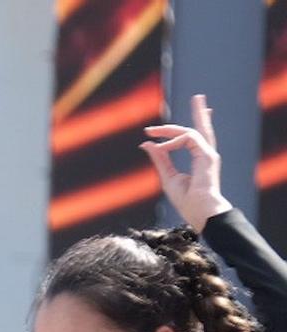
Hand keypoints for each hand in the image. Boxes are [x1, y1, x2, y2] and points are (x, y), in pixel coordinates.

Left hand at [142, 94, 232, 232]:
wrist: (199, 210)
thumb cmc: (186, 200)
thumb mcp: (167, 176)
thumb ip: (160, 158)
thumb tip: (147, 144)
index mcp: (199, 158)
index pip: (193, 138)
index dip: (174, 133)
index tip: (150, 136)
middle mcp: (206, 154)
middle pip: (203, 128)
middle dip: (200, 112)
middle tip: (197, 97)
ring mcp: (209, 154)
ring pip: (195, 130)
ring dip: (172, 128)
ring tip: (152, 131)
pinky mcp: (208, 156)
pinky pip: (191, 138)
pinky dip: (175, 141)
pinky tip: (163, 147)